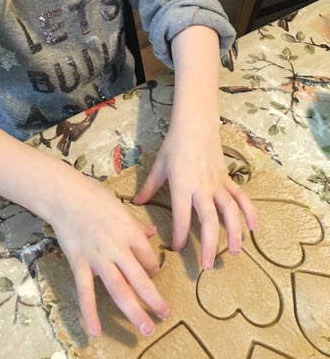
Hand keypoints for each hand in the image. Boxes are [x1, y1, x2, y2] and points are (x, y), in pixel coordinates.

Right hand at [49, 173, 170, 337]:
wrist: (64, 195)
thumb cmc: (93, 195)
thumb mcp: (120, 206)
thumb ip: (136, 224)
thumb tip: (151, 233)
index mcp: (130, 232)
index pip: (148, 257)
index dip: (153, 268)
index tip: (152, 275)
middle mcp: (118, 248)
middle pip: (140, 279)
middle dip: (154, 299)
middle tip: (165, 314)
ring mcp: (98, 258)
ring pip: (120, 289)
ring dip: (134, 311)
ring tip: (146, 328)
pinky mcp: (79, 263)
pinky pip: (86, 292)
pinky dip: (90, 313)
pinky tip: (95, 331)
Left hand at [133, 116, 257, 269]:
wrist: (195, 124)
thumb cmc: (174, 145)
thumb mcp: (159, 166)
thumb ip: (150, 187)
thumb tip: (137, 202)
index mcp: (182, 186)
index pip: (181, 217)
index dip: (179, 235)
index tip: (177, 250)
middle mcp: (202, 188)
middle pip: (209, 220)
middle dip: (209, 244)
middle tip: (209, 266)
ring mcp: (217, 184)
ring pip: (230, 211)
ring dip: (234, 232)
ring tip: (235, 251)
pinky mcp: (227, 179)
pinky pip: (241, 197)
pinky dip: (249, 211)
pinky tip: (254, 228)